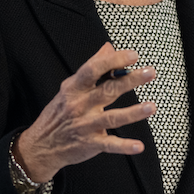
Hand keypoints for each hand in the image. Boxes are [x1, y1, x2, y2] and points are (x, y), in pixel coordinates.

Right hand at [13, 43, 156, 181]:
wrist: (42, 145)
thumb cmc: (59, 113)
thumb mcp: (70, 87)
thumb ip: (92, 67)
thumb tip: (109, 48)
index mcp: (75, 88)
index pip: (94, 69)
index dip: (114, 61)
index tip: (133, 55)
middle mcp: (80, 105)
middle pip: (108, 90)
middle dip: (130, 80)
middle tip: (150, 73)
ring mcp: (85, 125)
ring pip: (112, 118)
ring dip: (133, 113)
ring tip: (151, 107)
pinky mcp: (90, 144)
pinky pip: (109, 145)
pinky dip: (124, 146)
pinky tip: (138, 146)